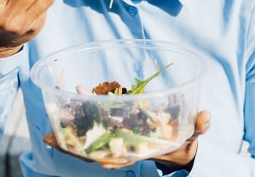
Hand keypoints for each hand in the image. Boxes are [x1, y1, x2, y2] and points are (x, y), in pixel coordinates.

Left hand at [42, 110, 210, 169]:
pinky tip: (75, 93)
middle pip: (95, 151)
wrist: (175, 144)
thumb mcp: (192, 135)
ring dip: (69, 132)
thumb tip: (205, 116)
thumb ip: (198, 126)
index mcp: (142, 150)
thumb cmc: (182, 140)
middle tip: (50, 139)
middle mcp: (125, 147)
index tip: (100, 161)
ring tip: (49, 124)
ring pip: (88, 139)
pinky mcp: (114, 127)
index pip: (124, 158)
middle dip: (73, 147)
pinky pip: (94, 120)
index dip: (112, 160)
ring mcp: (116, 138)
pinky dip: (83, 109)